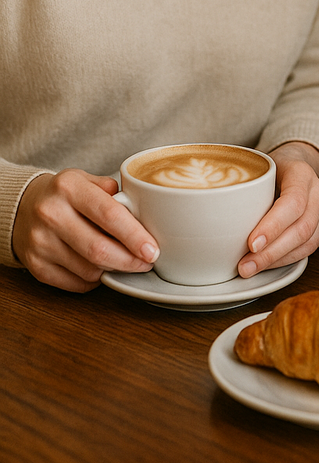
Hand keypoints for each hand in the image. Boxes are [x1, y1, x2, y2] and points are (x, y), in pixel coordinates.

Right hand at [12, 169, 158, 292]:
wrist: (23, 207)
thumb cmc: (66, 194)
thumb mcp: (87, 179)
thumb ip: (115, 191)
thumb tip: (143, 213)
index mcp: (69, 187)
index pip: (109, 215)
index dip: (134, 236)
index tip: (152, 249)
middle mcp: (51, 213)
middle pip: (99, 249)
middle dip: (129, 261)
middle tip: (147, 262)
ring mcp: (40, 242)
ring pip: (89, 270)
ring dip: (113, 270)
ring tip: (125, 261)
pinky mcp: (36, 265)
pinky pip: (76, 283)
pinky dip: (95, 280)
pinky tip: (101, 268)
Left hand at [238, 142, 318, 276]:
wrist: (294, 166)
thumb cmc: (270, 169)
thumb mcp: (255, 168)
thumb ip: (240, 185)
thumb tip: (209, 211)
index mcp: (302, 172)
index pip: (293, 202)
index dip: (273, 226)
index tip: (251, 243)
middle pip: (302, 228)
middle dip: (272, 252)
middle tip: (245, 265)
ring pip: (308, 243)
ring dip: (277, 260)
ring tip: (250, 269)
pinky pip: (309, 250)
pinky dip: (286, 260)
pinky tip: (265, 265)